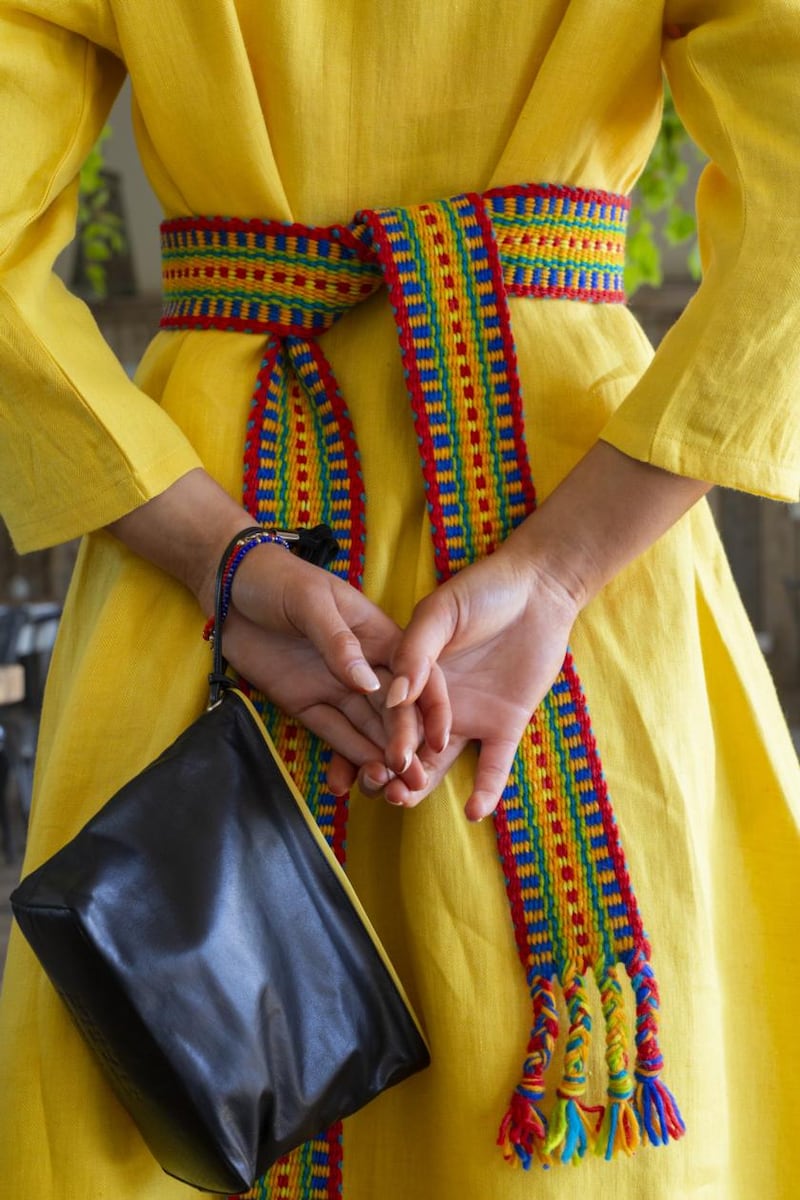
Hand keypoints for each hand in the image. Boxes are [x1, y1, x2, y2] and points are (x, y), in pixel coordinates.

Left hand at [222, 544, 448, 777]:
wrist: (228, 588)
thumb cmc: (278, 579)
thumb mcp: (311, 601)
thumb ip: (339, 642)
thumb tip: (369, 684)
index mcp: (378, 634)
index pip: (415, 674)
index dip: (431, 706)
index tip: (438, 740)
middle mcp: (364, 665)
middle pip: (394, 708)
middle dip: (405, 742)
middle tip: (412, 776)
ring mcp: (335, 686)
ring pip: (366, 727)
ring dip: (380, 757)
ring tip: (391, 789)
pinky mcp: (306, 703)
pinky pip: (332, 733)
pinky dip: (347, 757)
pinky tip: (361, 779)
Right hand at [352, 439, 710, 818]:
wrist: (538, 589)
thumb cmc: (483, 591)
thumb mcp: (440, 612)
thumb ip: (416, 651)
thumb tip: (394, 696)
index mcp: (411, 675)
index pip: (385, 714)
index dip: (370, 739)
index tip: (359, 765)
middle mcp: (435, 703)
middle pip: (406, 745)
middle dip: (390, 771)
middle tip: (381, 791)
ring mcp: (470, 717)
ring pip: (439, 762)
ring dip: (423, 785)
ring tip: (406, 802)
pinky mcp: (506, 725)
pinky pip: (494, 764)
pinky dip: (486, 789)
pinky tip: (474, 811)